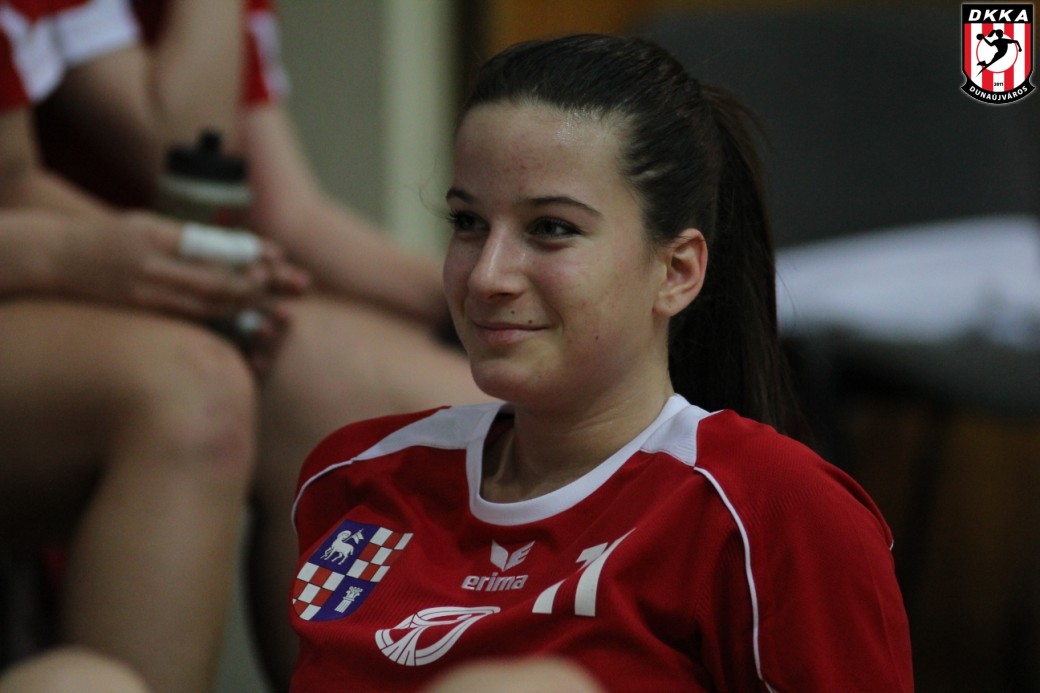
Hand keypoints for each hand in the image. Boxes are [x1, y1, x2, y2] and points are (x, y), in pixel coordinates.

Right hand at [56, 211, 307, 318]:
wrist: (57, 259)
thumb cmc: (110, 235)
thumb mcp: (148, 222)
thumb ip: (191, 236)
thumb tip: (241, 247)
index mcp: (156, 235)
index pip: (213, 245)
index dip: (250, 253)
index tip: (277, 255)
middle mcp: (152, 267)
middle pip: (216, 280)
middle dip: (259, 284)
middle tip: (290, 284)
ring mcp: (146, 294)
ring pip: (207, 307)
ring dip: (247, 308)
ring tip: (278, 308)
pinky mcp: (144, 313)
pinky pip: (191, 323)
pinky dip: (224, 326)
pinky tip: (249, 331)